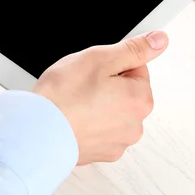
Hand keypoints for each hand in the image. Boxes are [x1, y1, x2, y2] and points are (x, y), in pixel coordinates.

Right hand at [33, 31, 167, 165]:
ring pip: (112, 112)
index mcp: (140, 100)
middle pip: (126, 92)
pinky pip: (99, 131)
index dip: (112, 64)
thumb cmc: (64, 96)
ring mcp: (117, 143)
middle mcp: (135, 126)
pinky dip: (88, 123)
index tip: (95, 70)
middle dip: (107, 85)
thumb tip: (159, 41)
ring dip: (98, 105)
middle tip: (82, 84)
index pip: (136, 68)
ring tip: (74, 102)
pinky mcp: (99, 153)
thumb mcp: (101, 58)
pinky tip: (72, 117)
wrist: (36, 130)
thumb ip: (134, 49)